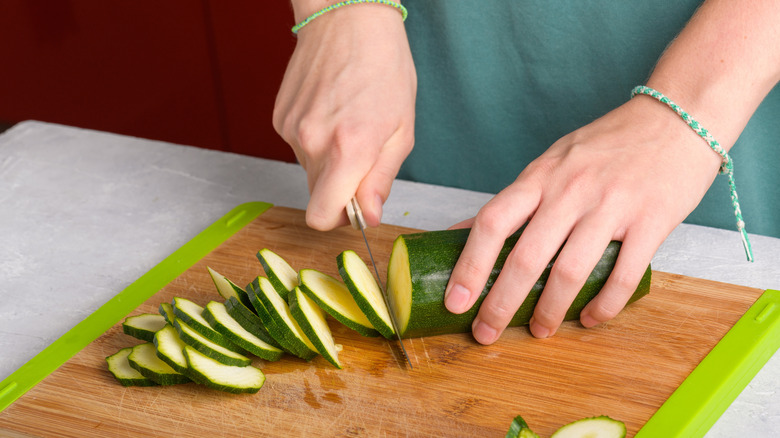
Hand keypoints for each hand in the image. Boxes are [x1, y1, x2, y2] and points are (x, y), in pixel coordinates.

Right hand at [273, 5, 415, 229]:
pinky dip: (315, 140)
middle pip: (317, 196)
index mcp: (348, 149)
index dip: (340, 219)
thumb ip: (381, 180)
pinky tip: (331, 112)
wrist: (347, 19)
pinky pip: (298, 148)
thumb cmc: (384, 69)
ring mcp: (291, 130)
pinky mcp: (280, 119)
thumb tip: (369, 216)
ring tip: (348, 123)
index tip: (356, 205)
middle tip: (361, 156)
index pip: (322, 217)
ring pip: (309, 171)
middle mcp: (312, 143)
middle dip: (340, 188)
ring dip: (328, 160)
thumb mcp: (401, 130)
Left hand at [444, 96, 723, 343]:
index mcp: (540, 176)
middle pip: (526, 257)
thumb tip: (461, 231)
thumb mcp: (551, 162)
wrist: (677, 119)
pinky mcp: (651, 222)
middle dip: (500, 303)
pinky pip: (622, 276)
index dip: (468, 265)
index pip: (492, 222)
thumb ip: (514, 200)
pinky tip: (590, 319)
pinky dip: (604, 306)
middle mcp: (571, 190)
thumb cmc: (606, 145)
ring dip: (549, 311)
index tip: (455, 302)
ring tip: (539, 331)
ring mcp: (612, 206)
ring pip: (570, 272)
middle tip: (486, 332)